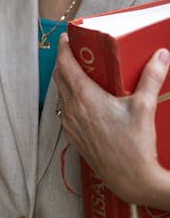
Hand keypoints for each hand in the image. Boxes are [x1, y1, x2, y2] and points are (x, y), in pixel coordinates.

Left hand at [54, 33, 169, 208]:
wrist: (131, 180)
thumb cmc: (136, 145)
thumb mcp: (145, 106)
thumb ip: (151, 77)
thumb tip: (161, 55)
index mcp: (84, 97)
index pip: (65, 64)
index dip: (63, 48)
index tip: (66, 37)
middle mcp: (72, 109)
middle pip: (60, 77)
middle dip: (65, 62)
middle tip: (77, 52)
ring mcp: (70, 124)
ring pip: (61, 94)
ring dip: (67, 81)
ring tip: (82, 74)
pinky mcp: (73, 136)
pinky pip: (65, 111)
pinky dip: (70, 99)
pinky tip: (85, 100)